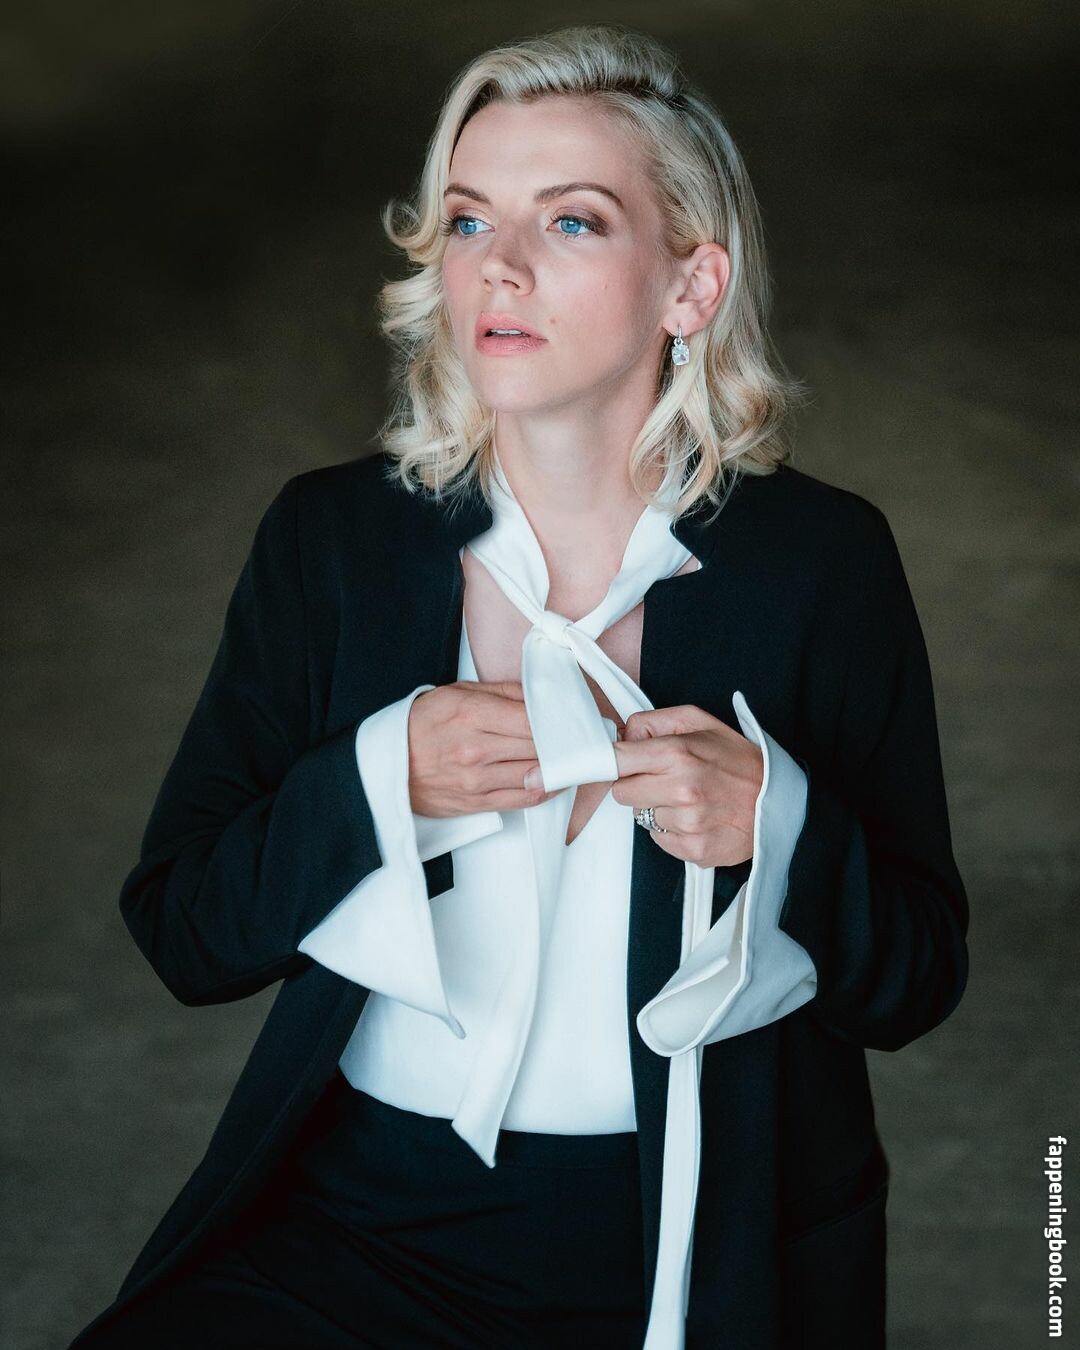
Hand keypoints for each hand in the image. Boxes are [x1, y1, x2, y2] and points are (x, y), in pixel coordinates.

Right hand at [407, 681, 565, 817]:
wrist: (387, 764)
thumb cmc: (420, 725)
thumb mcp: (457, 693)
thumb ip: (503, 692)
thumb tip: (542, 695)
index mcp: (470, 714)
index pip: (532, 719)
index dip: (559, 719)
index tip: (573, 718)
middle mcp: (474, 749)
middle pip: (539, 746)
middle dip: (563, 741)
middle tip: (579, 736)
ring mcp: (476, 780)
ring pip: (537, 774)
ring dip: (559, 766)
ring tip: (570, 756)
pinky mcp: (476, 803)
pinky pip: (524, 799)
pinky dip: (546, 789)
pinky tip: (554, 778)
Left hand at [610, 704, 763, 867]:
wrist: (781, 802)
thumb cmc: (741, 760)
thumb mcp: (699, 722)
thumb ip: (653, 722)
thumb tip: (622, 736)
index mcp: (678, 753)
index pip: (616, 759)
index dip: (613, 760)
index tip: (616, 762)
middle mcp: (681, 789)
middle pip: (621, 792)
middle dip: (636, 784)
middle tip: (663, 779)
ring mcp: (688, 824)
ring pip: (641, 817)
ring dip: (657, 808)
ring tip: (688, 798)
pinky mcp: (694, 850)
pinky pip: (659, 840)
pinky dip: (672, 830)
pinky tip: (696, 818)